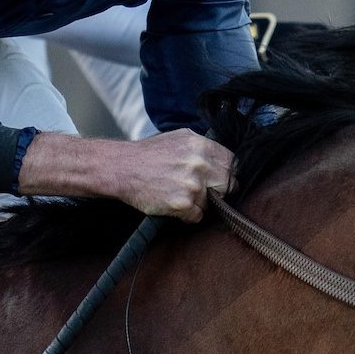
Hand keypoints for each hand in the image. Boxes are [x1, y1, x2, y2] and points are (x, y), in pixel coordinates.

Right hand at [18, 130, 231, 221]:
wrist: (121, 168)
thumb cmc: (149, 153)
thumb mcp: (179, 138)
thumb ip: (203, 146)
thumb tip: (223, 158)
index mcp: (202, 146)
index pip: (233, 163)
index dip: (227, 173)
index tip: (221, 179)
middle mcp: (200, 164)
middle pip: (228, 184)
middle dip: (218, 190)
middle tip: (203, 191)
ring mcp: (193, 185)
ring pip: (212, 202)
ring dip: (200, 203)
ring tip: (178, 194)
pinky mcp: (183, 204)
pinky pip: (197, 216)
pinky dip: (188, 214)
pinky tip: (173, 204)